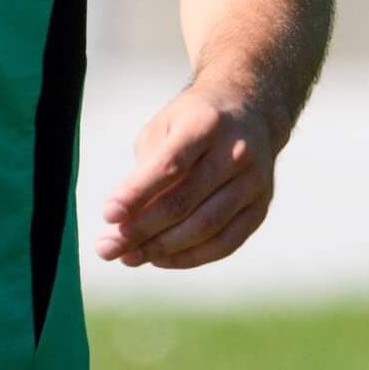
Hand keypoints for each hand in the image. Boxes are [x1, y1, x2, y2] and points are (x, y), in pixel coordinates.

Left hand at [97, 84, 276, 268]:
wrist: (250, 111)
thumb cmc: (194, 122)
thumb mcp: (164, 129)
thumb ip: (146, 171)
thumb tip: (125, 222)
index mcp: (206, 124)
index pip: (169, 166)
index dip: (136, 194)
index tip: (108, 215)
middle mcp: (236, 152)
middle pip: (184, 202)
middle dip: (142, 230)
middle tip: (108, 247)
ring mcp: (254, 182)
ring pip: (205, 227)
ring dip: (162, 249)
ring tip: (129, 257)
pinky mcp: (261, 207)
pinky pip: (225, 243)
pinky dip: (190, 257)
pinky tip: (161, 258)